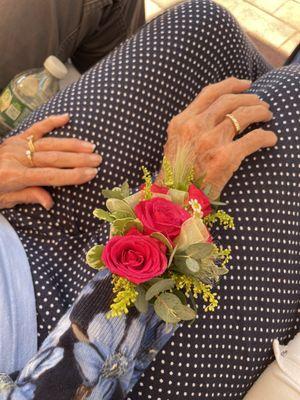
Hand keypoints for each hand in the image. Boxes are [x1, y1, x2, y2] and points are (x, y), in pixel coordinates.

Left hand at [0, 114, 101, 209]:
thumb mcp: (4, 200)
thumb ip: (28, 196)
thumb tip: (50, 202)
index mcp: (14, 176)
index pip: (51, 176)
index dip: (73, 175)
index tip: (91, 173)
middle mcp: (17, 158)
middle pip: (54, 158)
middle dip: (79, 159)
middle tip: (98, 160)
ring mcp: (17, 145)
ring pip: (50, 143)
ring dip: (72, 144)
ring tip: (91, 146)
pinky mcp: (16, 137)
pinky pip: (36, 128)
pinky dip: (51, 122)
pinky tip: (66, 117)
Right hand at [163, 77, 276, 198]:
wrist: (175, 200)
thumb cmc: (177, 175)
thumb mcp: (175, 144)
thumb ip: (190, 127)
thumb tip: (212, 115)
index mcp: (182, 122)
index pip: (210, 93)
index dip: (231, 84)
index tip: (245, 84)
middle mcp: (195, 127)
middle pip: (229, 100)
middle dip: (250, 98)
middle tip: (261, 103)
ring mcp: (210, 141)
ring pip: (243, 114)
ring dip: (260, 112)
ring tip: (267, 115)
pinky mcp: (225, 157)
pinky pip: (254, 138)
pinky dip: (266, 136)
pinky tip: (271, 139)